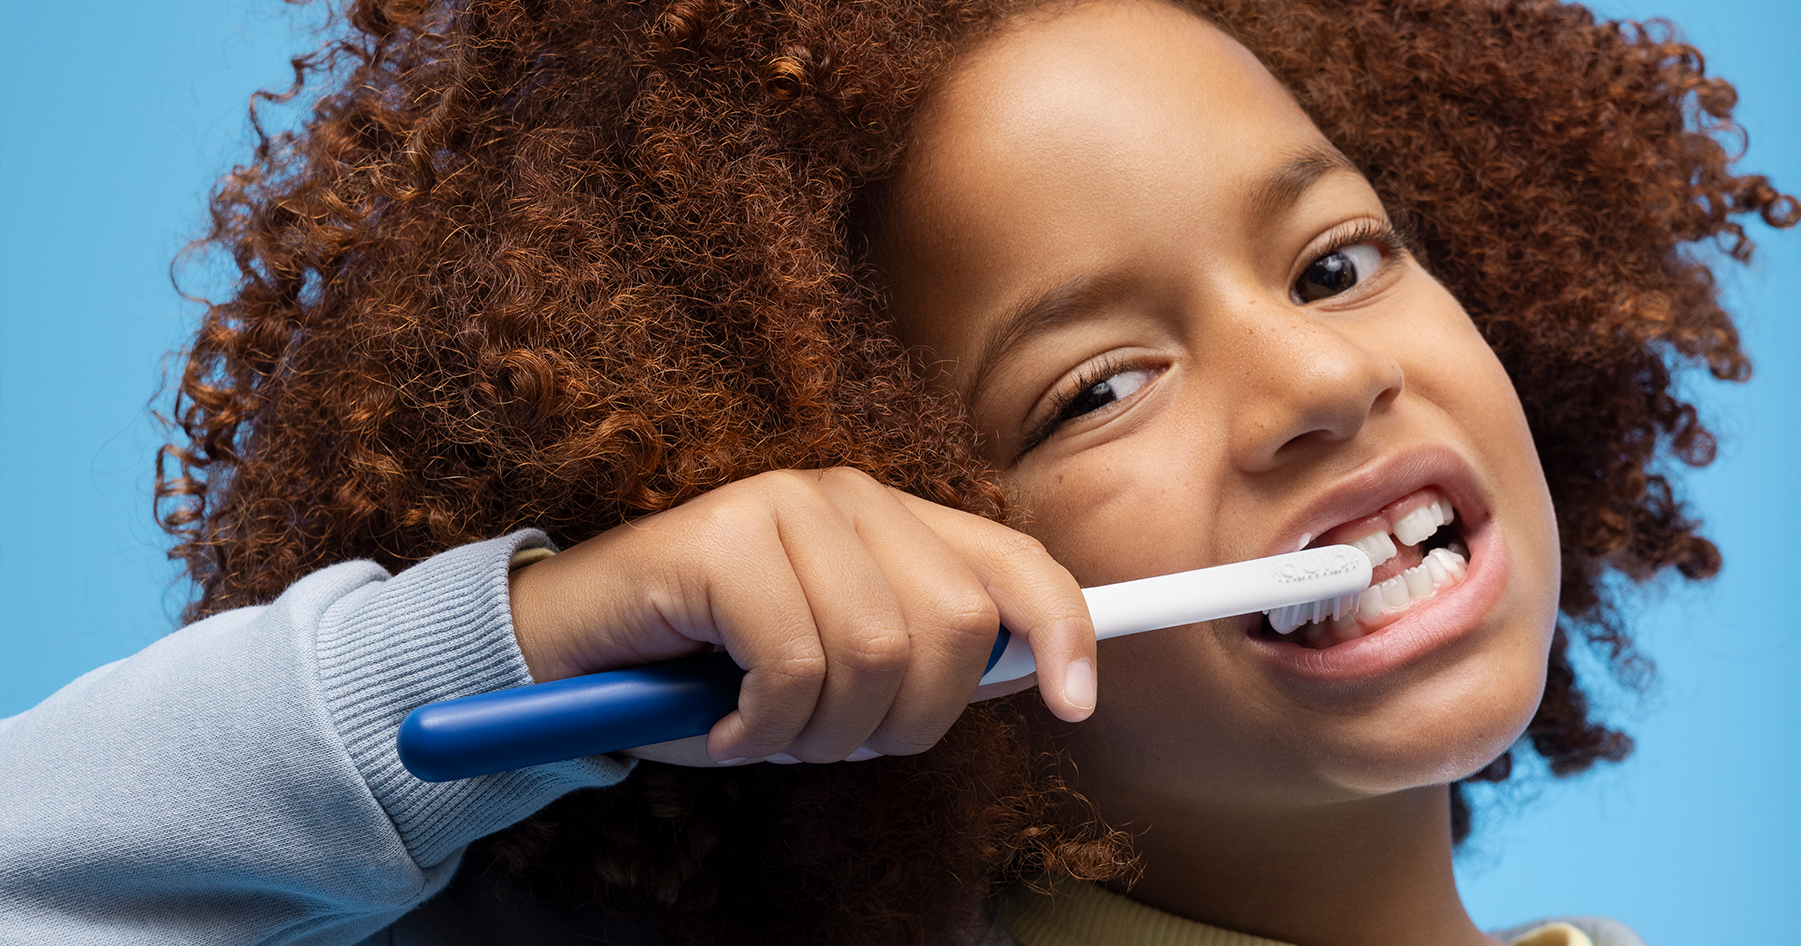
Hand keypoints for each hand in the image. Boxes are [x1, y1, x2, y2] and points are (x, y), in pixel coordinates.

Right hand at [506, 468, 1096, 766]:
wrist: (569, 651)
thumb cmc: (708, 669)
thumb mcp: (836, 671)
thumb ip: (924, 659)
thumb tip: (1029, 673)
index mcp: (893, 523)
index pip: (1014, 564)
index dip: (1062, 631)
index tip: (1077, 703)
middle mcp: (849, 497)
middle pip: (955, 629)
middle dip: (904, 721)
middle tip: (829, 739)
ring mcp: (785, 504)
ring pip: (877, 658)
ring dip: (819, 733)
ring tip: (764, 729)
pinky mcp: (723, 535)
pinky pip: (795, 665)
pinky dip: (762, 728)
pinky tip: (724, 724)